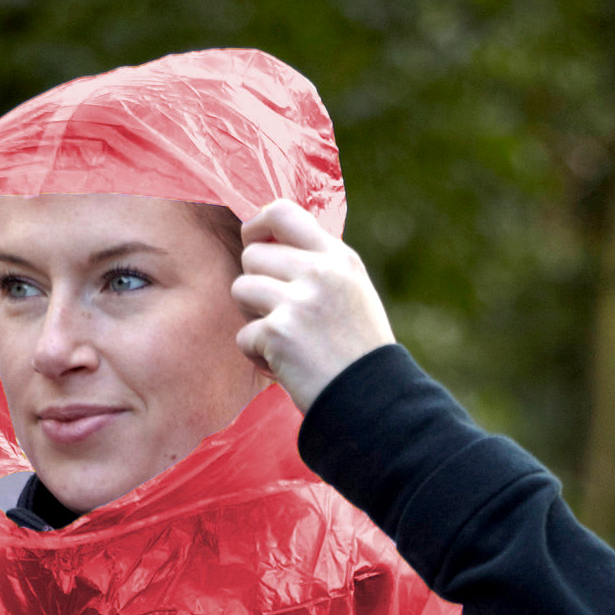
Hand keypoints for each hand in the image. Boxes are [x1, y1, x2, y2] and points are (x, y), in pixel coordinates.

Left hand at [232, 201, 394, 413]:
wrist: (373, 401)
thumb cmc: (359, 354)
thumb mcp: (353, 293)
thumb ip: (319, 266)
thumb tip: (271, 244)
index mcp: (337, 257)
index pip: (281, 212)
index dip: (256, 226)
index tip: (253, 243)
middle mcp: (318, 271)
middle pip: (252, 255)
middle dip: (255, 285)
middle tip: (277, 315)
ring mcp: (297, 300)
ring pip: (240, 289)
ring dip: (251, 318)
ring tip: (280, 341)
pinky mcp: (278, 333)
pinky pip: (244, 335)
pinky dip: (258, 356)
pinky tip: (285, 368)